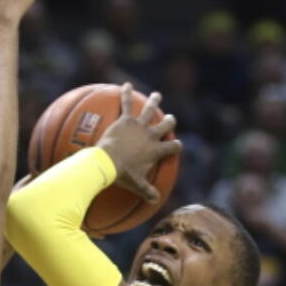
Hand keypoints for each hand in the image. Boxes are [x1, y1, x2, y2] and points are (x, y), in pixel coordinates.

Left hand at [98, 86, 181, 206]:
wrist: (108, 163)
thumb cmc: (122, 175)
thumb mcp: (136, 185)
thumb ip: (147, 191)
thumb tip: (155, 201)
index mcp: (156, 150)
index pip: (173, 147)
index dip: (177, 146)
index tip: (177, 146)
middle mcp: (151, 135)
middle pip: (166, 125)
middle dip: (169, 121)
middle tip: (169, 119)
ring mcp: (139, 126)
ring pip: (151, 109)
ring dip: (154, 102)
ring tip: (157, 96)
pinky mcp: (126, 119)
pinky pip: (127, 103)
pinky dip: (126, 94)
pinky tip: (126, 85)